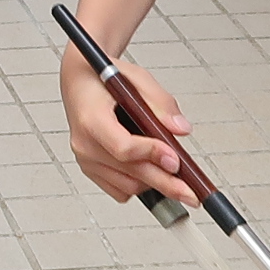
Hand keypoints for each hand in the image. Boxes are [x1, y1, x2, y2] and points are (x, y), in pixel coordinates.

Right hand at [59, 47, 197, 204]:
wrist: (78, 83)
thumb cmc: (102, 79)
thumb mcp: (136, 78)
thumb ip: (161, 103)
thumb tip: (180, 128)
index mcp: (91, 117)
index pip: (123, 146)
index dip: (152, 154)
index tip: (175, 159)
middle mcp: (85, 144)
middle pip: (130, 173)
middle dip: (165, 182)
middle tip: (190, 191)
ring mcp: (86, 160)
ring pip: (128, 186)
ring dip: (152, 182)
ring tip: (172, 173)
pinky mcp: (91, 170)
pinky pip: (120, 190)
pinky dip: (138, 184)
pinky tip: (149, 169)